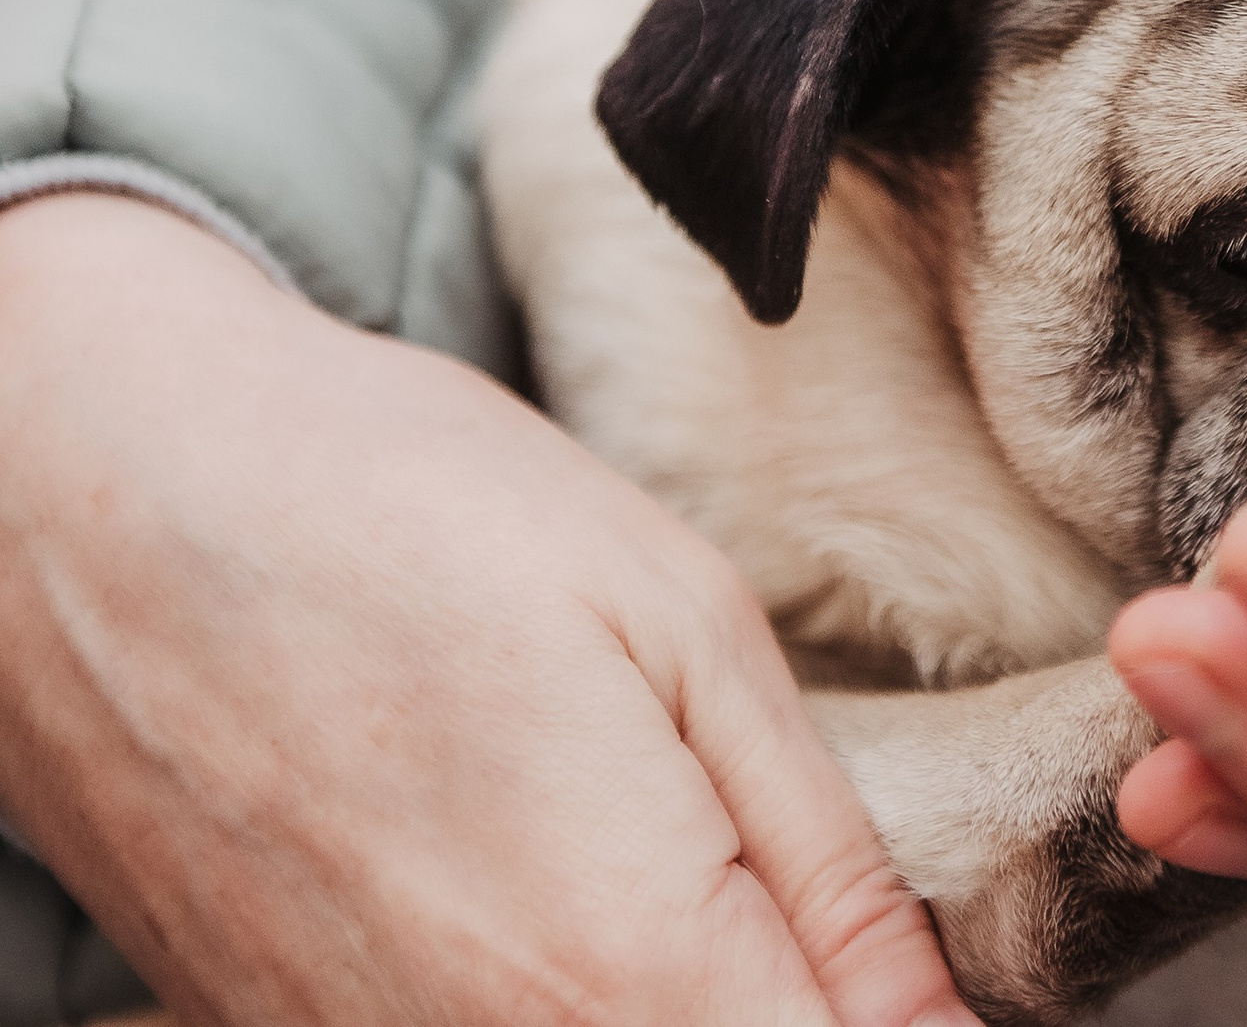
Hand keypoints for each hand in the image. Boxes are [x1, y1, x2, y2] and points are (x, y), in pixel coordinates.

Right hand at [0, 195, 975, 1026]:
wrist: (93, 488)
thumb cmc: (403, 513)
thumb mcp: (686, 633)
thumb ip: (826, 869)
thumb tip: (938, 1026)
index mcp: (618, 973)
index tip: (912, 979)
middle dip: (794, 1009)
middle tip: (796, 912)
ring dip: (686, 1002)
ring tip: (671, 873)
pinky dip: (560, 1004)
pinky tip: (552, 898)